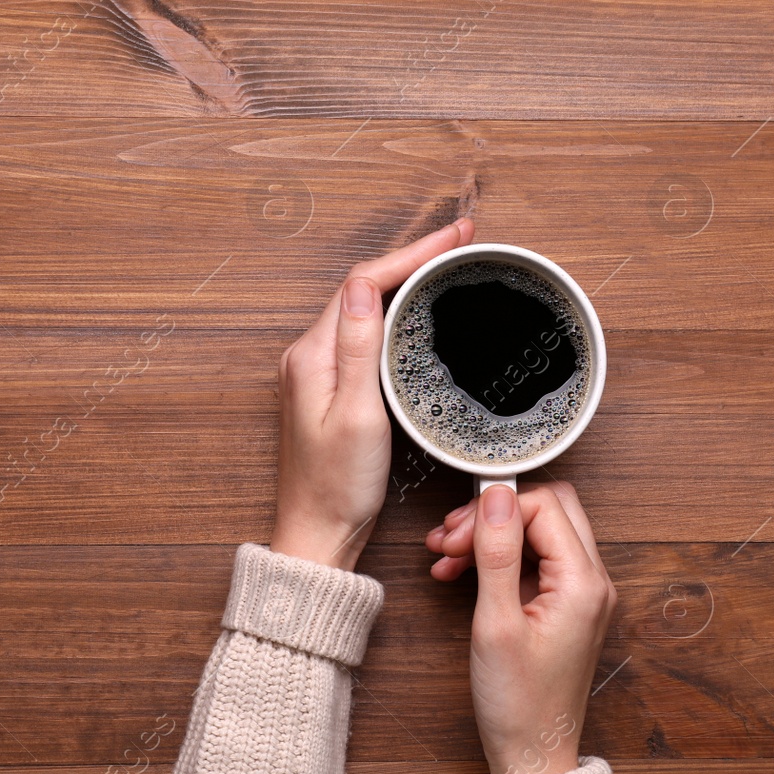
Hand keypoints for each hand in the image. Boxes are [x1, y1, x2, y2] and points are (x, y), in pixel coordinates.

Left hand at [269, 216, 475, 570]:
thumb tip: (364, 286)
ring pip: (368, 307)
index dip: (412, 253)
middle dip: (414, 257)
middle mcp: (311, 356)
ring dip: (406, 279)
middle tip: (461, 240)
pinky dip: (398, 311)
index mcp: (313, 356)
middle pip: (366, 287)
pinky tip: (420, 309)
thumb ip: (359, 348)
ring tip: (448, 261)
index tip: (454, 237)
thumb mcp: (355, 416)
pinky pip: (367, 333)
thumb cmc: (338, 488)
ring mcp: (321, 371)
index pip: (365, 282)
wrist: (319, 535)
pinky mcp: (333, 387)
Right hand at [425, 481, 616, 773]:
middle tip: (450, 538)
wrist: (532, 756)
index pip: (543, 506)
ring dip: (491, 537)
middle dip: (494, 516)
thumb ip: (498, 554)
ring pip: (539, 534)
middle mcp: (593, 582)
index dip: (495, 512)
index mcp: (583, 583)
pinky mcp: (566, 607)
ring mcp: (582, 594)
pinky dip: (499, 560)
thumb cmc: (517, 703)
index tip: (456, 535)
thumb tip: (496, 496)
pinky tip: (460, 573)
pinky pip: (535, 562)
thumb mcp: (496, 623)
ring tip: (445, 556)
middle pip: (548, 510)